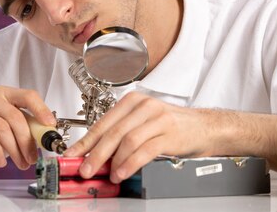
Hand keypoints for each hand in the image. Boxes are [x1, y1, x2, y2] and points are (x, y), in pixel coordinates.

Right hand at [0, 86, 54, 170]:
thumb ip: (23, 127)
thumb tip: (44, 136)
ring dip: (15, 151)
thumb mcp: (5, 130)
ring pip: (4, 129)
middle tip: (32, 158)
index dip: (42, 110)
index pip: (28, 96)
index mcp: (3, 93)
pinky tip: (1, 162)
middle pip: (17, 117)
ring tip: (20, 163)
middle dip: (27, 141)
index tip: (50, 125)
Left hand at [63, 92, 215, 182]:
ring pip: (127, 140)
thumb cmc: (171, 125)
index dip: (85, 141)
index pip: (103, 122)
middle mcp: (143, 106)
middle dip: (95, 153)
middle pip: (113, 132)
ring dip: (113, 161)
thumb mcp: (143, 123)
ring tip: (107, 175)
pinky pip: (145, 150)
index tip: (72, 155)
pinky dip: (130, 163)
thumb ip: (121, 133)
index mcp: (132, 101)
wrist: (204, 127)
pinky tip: (123, 172)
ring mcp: (157, 118)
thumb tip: (94, 153)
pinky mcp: (169, 133)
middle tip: (84, 169)